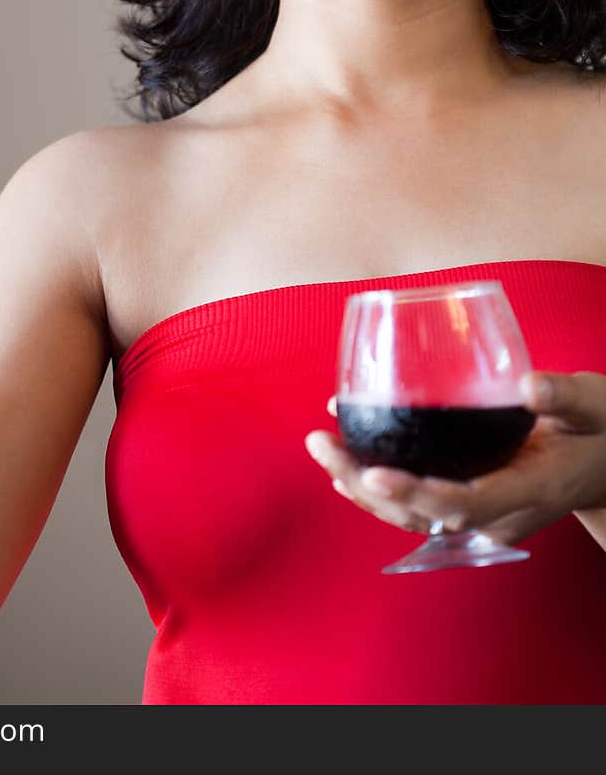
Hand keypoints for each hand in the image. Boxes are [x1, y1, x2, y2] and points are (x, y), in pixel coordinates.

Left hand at [304, 372, 605, 544]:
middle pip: (424, 514)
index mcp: (529, 493)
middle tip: (321, 443)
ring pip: (415, 515)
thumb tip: (526, 384)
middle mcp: (500, 514)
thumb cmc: (605, 432)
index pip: (465, 503)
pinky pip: (422, 502)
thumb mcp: (595, 407)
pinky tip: (351, 458)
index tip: (374, 473)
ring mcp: (485, 515)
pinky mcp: (474, 501)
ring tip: (322, 448)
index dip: (416, 493)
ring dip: (363, 486)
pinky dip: (382, 485)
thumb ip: (563, 395)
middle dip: (366, 485)